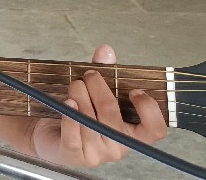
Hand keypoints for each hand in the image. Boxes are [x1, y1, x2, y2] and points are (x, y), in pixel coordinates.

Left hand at [29, 45, 167, 166]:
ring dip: (80, 97)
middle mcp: (117, 146)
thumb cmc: (81, 114)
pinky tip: (68, 102)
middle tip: (90, 75)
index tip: (134, 90)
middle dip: (99, 89)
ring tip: (74, 84)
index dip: (149, 109)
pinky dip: (70, 116)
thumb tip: (106, 50)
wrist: (50, 136)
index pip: (155, 129)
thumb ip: (105, 72)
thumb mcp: (96, 93)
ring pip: (91, 122)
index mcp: (131, 133)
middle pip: (112, 116)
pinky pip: (73, 135)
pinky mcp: (74, 155)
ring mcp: (96, 153)